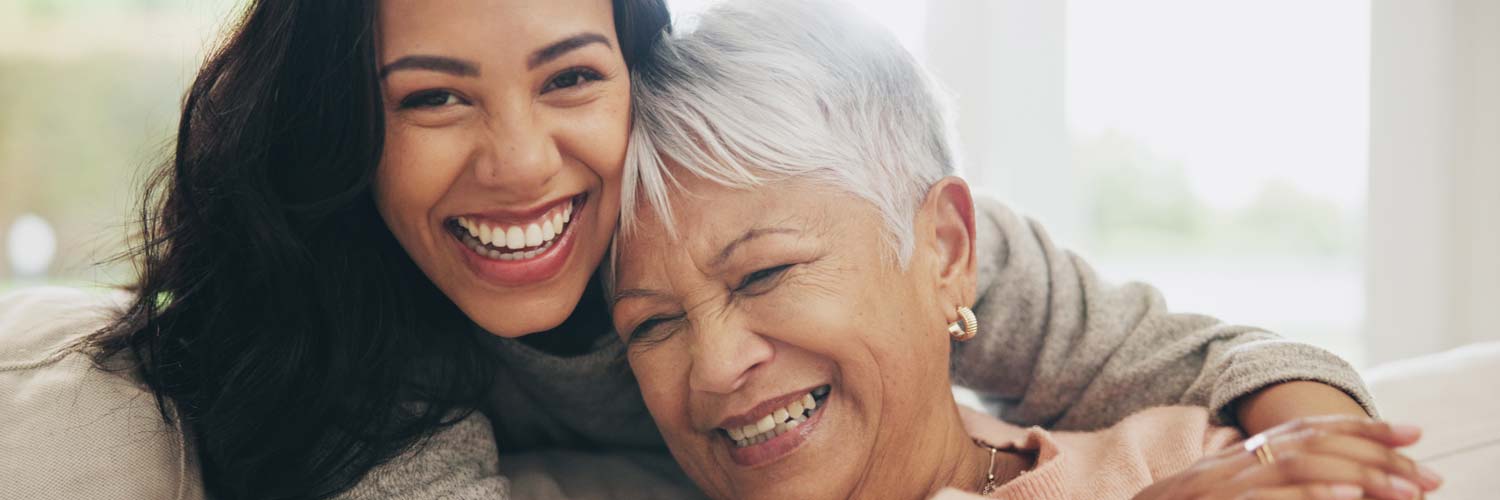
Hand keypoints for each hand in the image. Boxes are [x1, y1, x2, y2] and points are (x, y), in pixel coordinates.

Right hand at [1133, 415, 1441, 499]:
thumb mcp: (1225, 495)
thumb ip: (1267, 486)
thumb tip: (1329, 487)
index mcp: (1236, 459)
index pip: (1306, 430)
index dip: (1361, 429)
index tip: (1412, 434)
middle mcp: (1231, 465)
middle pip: (1312, 442)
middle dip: (1375, 454)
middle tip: (1427, 476)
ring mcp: (1221, 486)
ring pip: (1299, 465)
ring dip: (1359, 476)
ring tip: (1404, 491)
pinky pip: (1269, 498)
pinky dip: (1313, 495)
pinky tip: (1348, 498)